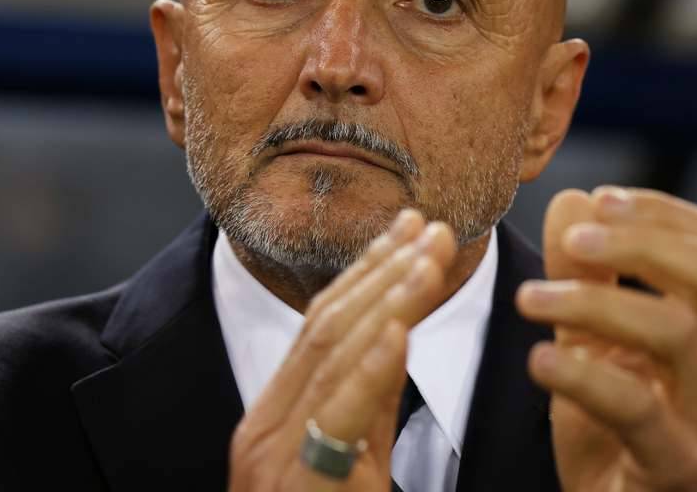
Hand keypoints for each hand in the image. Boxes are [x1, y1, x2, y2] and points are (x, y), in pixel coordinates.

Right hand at [228, 210, 456, 490]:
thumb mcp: (356, 462)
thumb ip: (372, 400)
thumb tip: (397, 331)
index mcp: (273, 414)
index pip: (321, 323)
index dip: (367, 271)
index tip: (408, 230)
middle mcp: (264, 425)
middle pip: (328, 327)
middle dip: (385, 272)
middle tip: (432, 229)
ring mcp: (273, 452)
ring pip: (335, 357)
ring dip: (389, 302)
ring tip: (429, 260)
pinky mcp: (297, 483)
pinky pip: (337, 413)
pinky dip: (370, 368)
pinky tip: (397, 331)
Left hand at [515, 187, 696, 491]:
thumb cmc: (614, 427)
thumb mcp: (591, 339)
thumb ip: (584, 273)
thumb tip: (573, 198)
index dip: (663, 212)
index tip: (599, 197)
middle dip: (642, 242)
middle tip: (572, 239)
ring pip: (677, 334)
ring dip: (594, 302)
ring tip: (529, 299)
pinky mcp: (672, 463)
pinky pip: (638, 410)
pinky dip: (584, 377)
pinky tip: (539, 360)